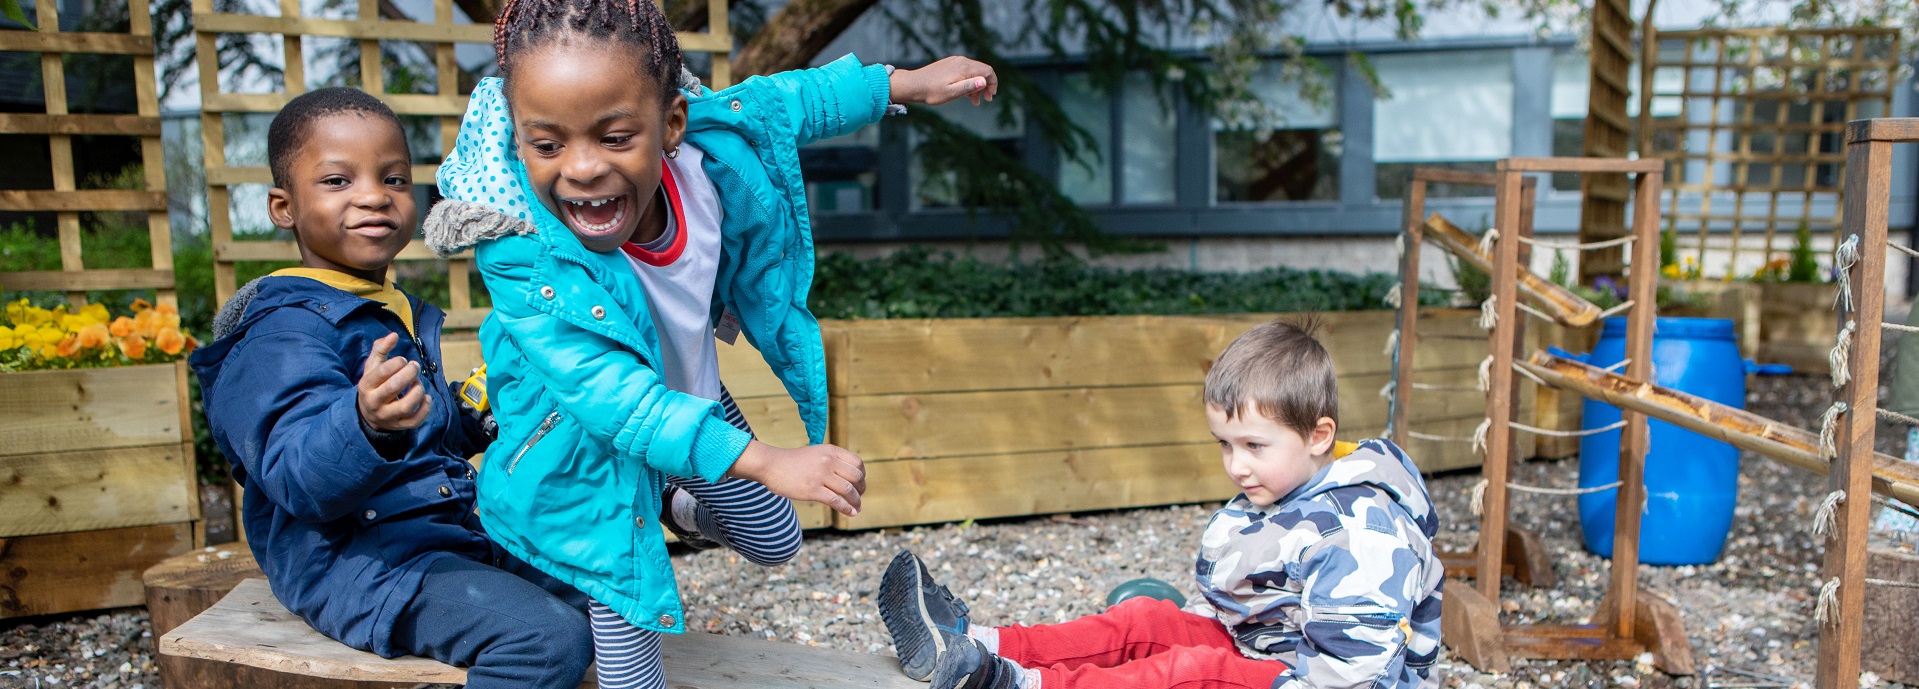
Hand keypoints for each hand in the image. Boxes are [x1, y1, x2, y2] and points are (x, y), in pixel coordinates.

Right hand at [357, 332, 430, 431]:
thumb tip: (393, 335)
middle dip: (409, 373)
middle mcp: (375, 402)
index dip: (396, 363)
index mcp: (366, 386)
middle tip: (415, 367)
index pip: (381, 372)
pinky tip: (426, 397)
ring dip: (417, 390)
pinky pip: (415, 420)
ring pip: (406, 406)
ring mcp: (388, 416)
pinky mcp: (400, 425)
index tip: (403, 360)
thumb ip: (381, 349)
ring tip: (418, 383)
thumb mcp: (372, 367)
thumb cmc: (374, 385)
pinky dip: (425, 409)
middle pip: (393, 387)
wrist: (369, 416)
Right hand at [728, 440, 866, 516]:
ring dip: (856, 501)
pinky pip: (836, 501)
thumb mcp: (816, 453)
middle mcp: (828, 461)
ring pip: (848, 490)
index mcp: (831, 450)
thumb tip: (848, 476)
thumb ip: (831, 460)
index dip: (862, 476)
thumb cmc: (792, 461)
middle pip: (856, 477)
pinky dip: (846, 508)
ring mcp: (821, 475)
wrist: (771, 465)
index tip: (860, 484)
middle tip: (859, 497)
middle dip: (861, 489)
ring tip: (856, 508)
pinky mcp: (813, 490)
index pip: (857, 463)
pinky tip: (850, 513)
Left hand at [890, 56, 997, 106]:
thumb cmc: (931, 92)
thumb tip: (984, 81)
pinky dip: (968, 81)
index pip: (988, 71)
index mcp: (964, 67)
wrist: (913, 85)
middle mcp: (961, 61)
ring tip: (974, 101)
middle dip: (986, 85)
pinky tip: (965, 93)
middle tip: (985, 100)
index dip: (993, 83)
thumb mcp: (952, 93)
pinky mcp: (949, 64)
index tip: (991, 96)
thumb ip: (969, 86)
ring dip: (977, 85)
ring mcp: (954, 61)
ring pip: (973, 71)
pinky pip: (965, 71)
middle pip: (982, 70)